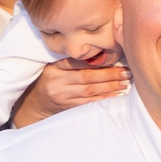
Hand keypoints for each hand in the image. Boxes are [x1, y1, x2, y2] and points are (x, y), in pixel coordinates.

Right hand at [13, 59, 129, 124]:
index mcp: (54, 67)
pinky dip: (103, 98)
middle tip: (126, 73)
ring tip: (124, 83)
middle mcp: (57, 81)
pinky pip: (88, 103)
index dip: (96, 61)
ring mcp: (62, 96)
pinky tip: (115, 95)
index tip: (115, 59)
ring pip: (90, 91)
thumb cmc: (49, 79)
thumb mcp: (53, 66)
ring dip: (109, 87)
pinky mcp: (67, 107)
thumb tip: (100, 54)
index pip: (77, 62)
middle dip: (109, 75)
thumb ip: (71, 61)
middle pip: (86, 77)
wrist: (35, 102)